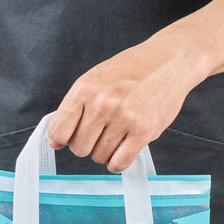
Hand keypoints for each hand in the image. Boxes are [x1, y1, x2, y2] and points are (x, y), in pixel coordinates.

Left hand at [47, 36, 190, 171]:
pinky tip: (122, 150)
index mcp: (84, 88)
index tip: (73, 135)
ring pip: (99, 157)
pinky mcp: (144, 130)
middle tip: (101, 132)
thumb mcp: (95, 81)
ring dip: (105, 152)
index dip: (65, 138)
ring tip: (116, 135)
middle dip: (87, 145)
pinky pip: (120, 162)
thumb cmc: (132, 69)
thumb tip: (54, 141)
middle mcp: (102, 103)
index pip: (58, 131)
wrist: (169, 60)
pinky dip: (118, 163)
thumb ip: (73, 110)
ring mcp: (124, 117)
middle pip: (78, 148)